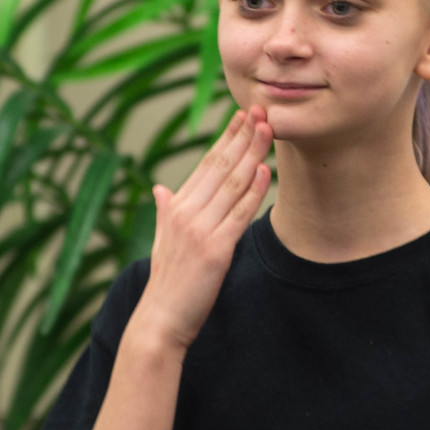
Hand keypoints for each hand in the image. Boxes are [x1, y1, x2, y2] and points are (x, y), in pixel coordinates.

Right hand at [138, 105, 272, 351]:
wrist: (161, 319)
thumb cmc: (166, 282)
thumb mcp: (163, 241)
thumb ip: (165, 211)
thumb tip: (160, 188)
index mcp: (176, 207)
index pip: (205, 164)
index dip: (226, 138)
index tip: (243, 116)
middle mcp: (186, 213)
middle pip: (220, 166)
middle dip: (243, 137)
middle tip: (262, 110)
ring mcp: (200, 230)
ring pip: (232, 185)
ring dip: (253, 155)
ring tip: (269, 130)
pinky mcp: (215, 250)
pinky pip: (239, 214)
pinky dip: (254, 191)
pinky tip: (267, 171)